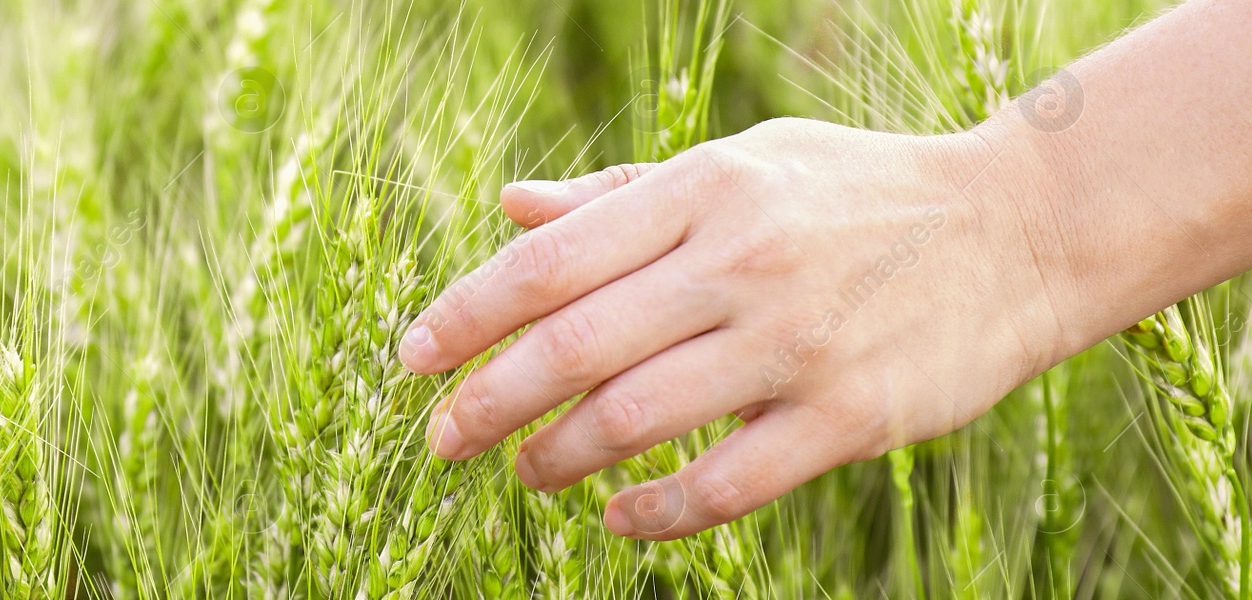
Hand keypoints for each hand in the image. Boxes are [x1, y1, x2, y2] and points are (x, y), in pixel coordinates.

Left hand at [398, 117, 1066, 539]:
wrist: (1018, 228)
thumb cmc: (854, 193)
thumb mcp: (740, 164)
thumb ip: (620, 195)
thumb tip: (512, 209)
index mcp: (703, 189)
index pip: (550, 260)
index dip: (467, 314)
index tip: (413, 357)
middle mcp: (741, 260)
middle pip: (574, 345)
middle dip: (487, 401)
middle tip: (443, 438)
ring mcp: (796, 341)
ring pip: (635, 418)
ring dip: (557, 459)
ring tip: (526, 473)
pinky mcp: (849, 414)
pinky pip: (726, 484)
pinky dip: (655, 511)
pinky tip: (616, 517)